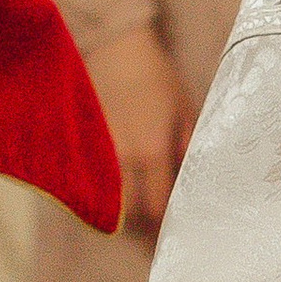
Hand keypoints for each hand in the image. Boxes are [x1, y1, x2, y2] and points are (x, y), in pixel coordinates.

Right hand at [84, 24, 196, 236]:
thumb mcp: (186, 110)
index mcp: (151, 153)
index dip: (167, 225)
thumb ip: (191, 150)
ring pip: (110, 206)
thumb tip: (196, 183)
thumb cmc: (157, 77)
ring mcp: (98, 156)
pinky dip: (109, 200)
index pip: (157, 208)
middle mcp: (122, 161)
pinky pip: (95, 187)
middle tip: (163, 233)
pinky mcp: (84, 148)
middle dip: (146, 229)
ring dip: (127, 218)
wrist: (114, 48)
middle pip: (130, 217)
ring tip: (144, 222)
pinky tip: (122, 200)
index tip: (180, 232)